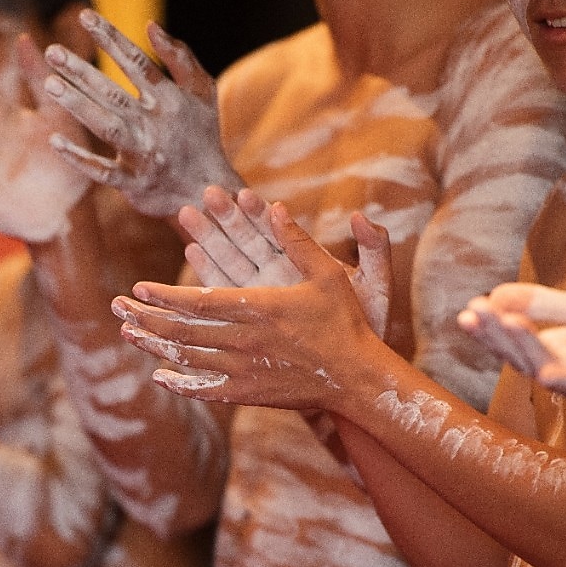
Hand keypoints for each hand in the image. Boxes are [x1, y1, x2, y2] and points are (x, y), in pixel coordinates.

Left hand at [42, 10, 242, 217]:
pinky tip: (55, 141)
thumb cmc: (200, 135)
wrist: (208, 190)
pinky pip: (102, 171)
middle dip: (82, 71)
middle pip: (113, 93)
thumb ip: (180, 57)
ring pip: (106, 127)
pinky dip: (79, 158)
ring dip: (78, 105)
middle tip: (53, 52)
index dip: (111, 38)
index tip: (85, 17)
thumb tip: (150, 26)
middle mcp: (155, 125)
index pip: (136, 62)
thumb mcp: (202, 91)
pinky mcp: (134, 183)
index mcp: (170, 99)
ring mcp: (144, 155)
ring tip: (51, 83)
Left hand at [111, 203, 386, 410]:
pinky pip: (207, 389)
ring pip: (188, 358)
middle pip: (182, 330)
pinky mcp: (249, 393)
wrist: (356, 379)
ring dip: (153, 345)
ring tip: (127, 331)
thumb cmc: (344, 322)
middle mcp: (245, 340)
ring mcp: (244, 370)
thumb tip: (276, 206)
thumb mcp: (327, 274)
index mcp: (258, 308)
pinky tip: (159, 376)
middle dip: (146, 316)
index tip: (139, 287)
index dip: (165, 294)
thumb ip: (299, 242)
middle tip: (117, 305)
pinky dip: (180, 383)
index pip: (198, 300)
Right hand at [181, 186, 392, 335]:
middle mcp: (280, 278)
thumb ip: (374, 250)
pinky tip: (192, 252)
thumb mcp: (377, 287)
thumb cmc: (368, 329)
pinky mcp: (248, 320)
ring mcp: (261, 299)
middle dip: (227, 218)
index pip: (279, 231)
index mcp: (306, 265)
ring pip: (230, 263)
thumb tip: (360, 215)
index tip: (244, 194)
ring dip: (210, 239)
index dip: (261, 212)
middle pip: (248, 241)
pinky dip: (208, 274)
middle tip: (209, 193)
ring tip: (188, 214)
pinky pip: (223, 294)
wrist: (353, 373)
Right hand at [458, 283, 565, 419]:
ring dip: (538, 360)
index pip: (522, 345)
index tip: (468, 310)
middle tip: (480, 317)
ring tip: (513, 335)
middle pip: (537, 361)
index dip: (494, 330)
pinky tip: (560, 373)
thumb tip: (494, 292)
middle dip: (508, 339)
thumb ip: (549, 307)